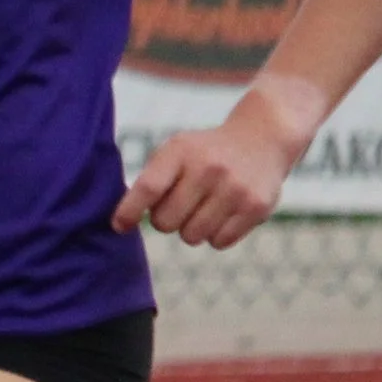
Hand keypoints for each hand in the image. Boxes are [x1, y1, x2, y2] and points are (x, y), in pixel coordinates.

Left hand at [112, 73, 321, 247]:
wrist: (262, 138)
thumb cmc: (205, 152)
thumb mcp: (176, 151)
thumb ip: (151, 181)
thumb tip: (122, 223)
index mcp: (181, 151)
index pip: (148, 188)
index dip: (128, 211)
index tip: (119, 226)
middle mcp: (209, 168)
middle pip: (166, 222)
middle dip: (166, 221)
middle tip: (179, 206)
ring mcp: (234, 188)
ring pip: (192, 237)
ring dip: (191, 229)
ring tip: (203, 208)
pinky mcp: (256, 207)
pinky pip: (219, 242)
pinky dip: (216, 235)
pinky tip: (223, 213)